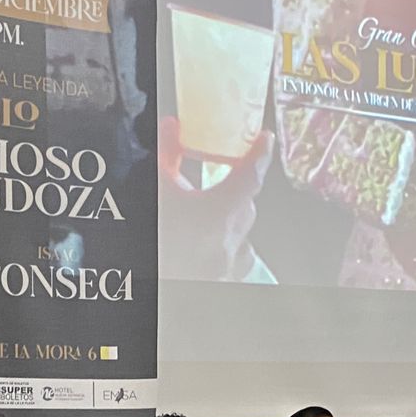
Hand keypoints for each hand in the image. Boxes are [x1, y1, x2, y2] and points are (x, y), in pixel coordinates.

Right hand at [157, 116, 273, 280]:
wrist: (150, 288)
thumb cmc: (153, 242)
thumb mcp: (156, 191)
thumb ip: (166, 155)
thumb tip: (172, 128)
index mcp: (218, 214)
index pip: (251, 175)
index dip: (261, 153)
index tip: (265, 139)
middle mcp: (230, 243)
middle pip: (244, 206)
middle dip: (232, 193)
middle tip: (216, 184)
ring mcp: (230, 267)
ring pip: (241, 235)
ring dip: (227, 223)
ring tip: (199, 223)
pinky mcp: (225, 285)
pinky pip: (236, 260)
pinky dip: (226, 249)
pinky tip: (206, 249)